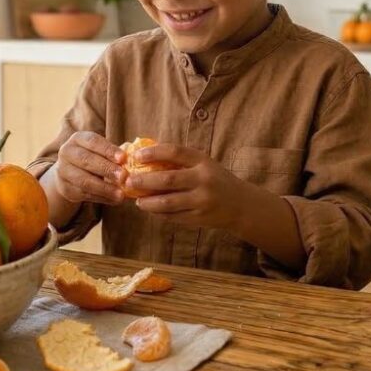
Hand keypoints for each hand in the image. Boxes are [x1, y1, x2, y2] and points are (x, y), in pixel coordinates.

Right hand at [54, 132, 126, 205]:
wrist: (70, 173)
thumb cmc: (94, 158)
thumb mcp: (101, 151)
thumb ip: (115, 153)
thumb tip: (134, 155)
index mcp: (78, 139)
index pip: (93, 141)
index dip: (108, 150)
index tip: (123, 158)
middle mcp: (67, 152)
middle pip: (86, 160)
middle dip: (106, 169)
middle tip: (124, 177)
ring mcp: (63, 171)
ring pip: (84, 180)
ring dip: (105, 188)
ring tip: (121, 194)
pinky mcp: (65, 189)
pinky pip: (84, 194)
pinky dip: (101, 198)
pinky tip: (114, 200)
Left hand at [126, 143, 243, 229]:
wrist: (241, 205)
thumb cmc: (215, 180)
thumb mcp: (203, 164)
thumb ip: (180, 160)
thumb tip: (145, 156)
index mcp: (203, 161)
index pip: (175, 152)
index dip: (154, 152)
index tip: (137, 155)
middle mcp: (203, 180)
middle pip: (167, 179)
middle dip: (144, 181)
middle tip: (129, 181)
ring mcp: (202, 201)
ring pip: (168, 202)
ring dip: (148, 202)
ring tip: (137, 200)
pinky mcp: (200, 218)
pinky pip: (173, 216)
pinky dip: (159, 213)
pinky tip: (151, 209)